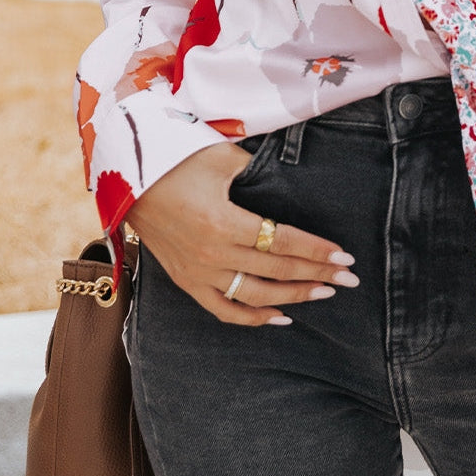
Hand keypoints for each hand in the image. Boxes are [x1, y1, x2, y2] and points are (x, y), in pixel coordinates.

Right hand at [126, 143, 358, 325]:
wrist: (125, 180)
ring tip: (324, 294)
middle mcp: (212, 253)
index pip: (283, 242)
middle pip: (276, 272)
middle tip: (349, 280)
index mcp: (224, 221)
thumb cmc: (176, 160)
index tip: (346, 257)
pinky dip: (252, 318)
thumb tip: (292, 176)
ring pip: (254, 297)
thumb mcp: (222, 157)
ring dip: (292, 298)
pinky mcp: (186, 282)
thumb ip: (259, 170)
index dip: (317, 251)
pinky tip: (281, 318)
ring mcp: (197, 272)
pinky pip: (222, 309)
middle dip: (317, 276)